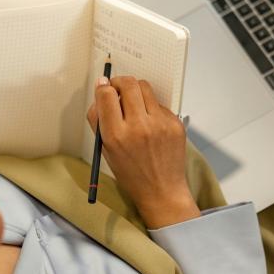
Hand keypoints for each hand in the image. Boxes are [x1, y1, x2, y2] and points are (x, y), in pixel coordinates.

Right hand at [86, 75, 199, 228]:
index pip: (106, 95)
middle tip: (118, 88)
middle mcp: (139, 127)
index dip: (103, 87)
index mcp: (116, 136)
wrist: (162, 191)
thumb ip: (99, 122)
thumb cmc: (131, 174)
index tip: (103, 86)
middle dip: (119, 82)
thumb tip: (100, 93)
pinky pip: (159, 104)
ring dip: (136, 91)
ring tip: (134, 105)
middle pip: (128, 84)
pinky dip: (151, 108)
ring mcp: (159, 124)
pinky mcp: (175, 124)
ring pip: (145, 88)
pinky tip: (150, 124)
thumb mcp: (106, 151)